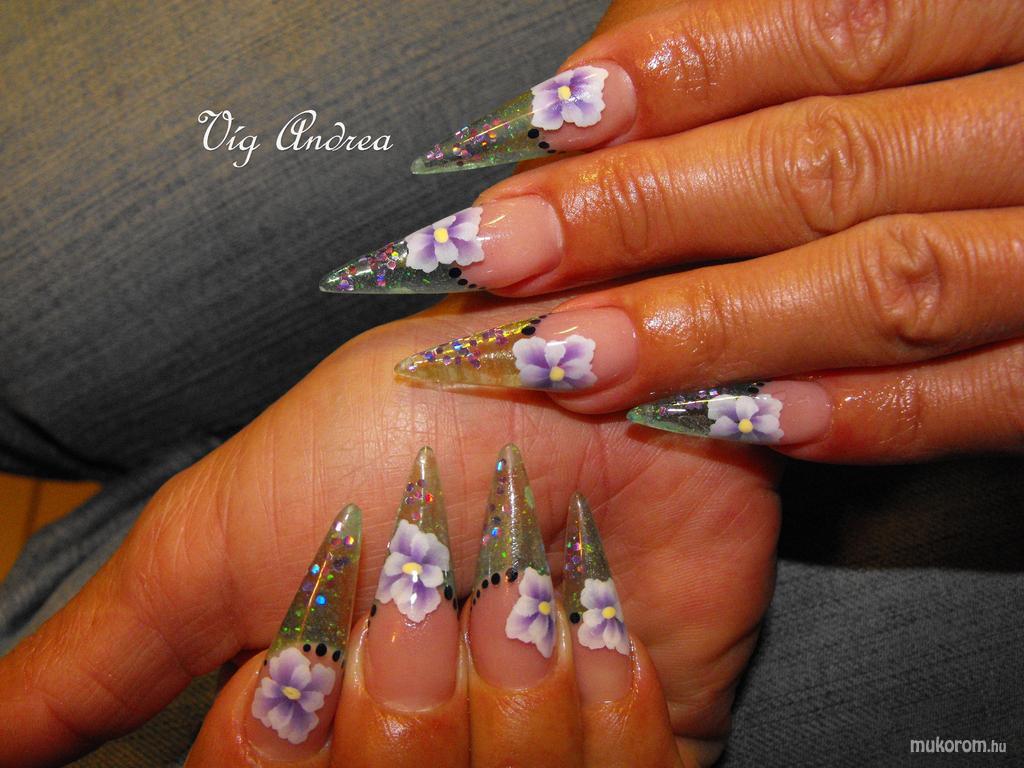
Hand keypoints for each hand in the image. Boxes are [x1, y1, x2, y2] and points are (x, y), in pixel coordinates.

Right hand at [0, 294, 778, 766]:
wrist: (595, 374)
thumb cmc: (402, 430)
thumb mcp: (224, 531)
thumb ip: (107, 649)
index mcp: (312, 719)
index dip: (276, 747)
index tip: (301, 653)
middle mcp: (416, 746)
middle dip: (398, 716)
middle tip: (422, 599)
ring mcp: (533, 753)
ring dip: (509, 694)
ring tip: (522, 590)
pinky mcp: (639, 747)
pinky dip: (605, 700)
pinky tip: (601, 615)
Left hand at [335, 0, 1022, 462]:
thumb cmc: (990, 71)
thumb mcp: (929, 15)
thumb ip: (774, 32)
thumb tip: (604, 82)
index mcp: (1013, 0)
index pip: (831, 21)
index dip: (675, 75)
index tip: (537, 125)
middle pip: (834, 158)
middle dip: (651, 211)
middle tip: (504, 253)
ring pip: (897, 281)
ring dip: (719, 326)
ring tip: (574, 356)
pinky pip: (991, 396)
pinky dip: (864, 414)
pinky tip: (738, 421)